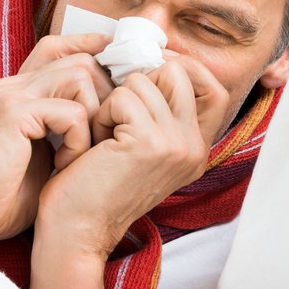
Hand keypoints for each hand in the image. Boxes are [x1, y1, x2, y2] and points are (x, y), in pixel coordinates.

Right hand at [0, 34, 113, 248]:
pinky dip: (79, 140)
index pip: (59, 49)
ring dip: (95, 118)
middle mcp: (15, 86)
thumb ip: (65, 134)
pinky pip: (73, 112)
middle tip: (107, 133)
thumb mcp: (43, 157)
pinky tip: (66, 165)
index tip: (118, 70)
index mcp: (20, 94)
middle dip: (107, 94)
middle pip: (81, 60)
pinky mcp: (14, 114)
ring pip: (81, 76)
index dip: (90, 51)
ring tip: (83, 155)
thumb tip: (104, 129)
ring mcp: (13, 95)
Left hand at [33, 58, 230, 258]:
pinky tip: (96, 144)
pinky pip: (122, 96)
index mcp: (196, 149)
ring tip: (104, 136)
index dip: (182, 67)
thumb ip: (158, 112)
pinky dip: (101, 113)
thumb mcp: (139, 147)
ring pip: (143, 79)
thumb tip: (154, 57)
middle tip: (116, 113)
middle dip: (138, 80)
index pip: (212, 87)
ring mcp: (177, 144)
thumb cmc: (94, 187)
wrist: (76, 231)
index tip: (145, 69)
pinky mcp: (152, 142)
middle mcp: (195, 147)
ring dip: (113, 100)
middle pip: (178, 71)